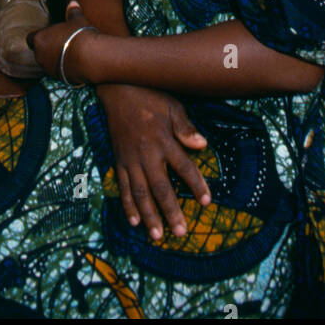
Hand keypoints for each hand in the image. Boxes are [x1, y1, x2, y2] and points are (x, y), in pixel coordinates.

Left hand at [27, 0, 95, 81]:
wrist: (90, 57)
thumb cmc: (80, 35)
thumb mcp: (77, 20)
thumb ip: (72, 12)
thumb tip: (73, 3)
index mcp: (39, 39)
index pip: (31, 38)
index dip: (40, 36)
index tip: (49, 35)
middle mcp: (39, 55)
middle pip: (39, 51)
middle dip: (47, 48)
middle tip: (60, 42)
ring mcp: (48, 68)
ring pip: (47, 63)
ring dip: (54, 59)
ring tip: (69, 53)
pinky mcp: (58, 78)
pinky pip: (57, 72)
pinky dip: (62, 68)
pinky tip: (74, 63)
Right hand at [98, 85, 210, 242]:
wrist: (117, 89)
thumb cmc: (149, 97)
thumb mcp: (172, 106)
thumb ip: (185, 127)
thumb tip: (203, 145)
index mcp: (163, 140)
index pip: (184, 167)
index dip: (196, 185)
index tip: (207, 202)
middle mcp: (147, 153)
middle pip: (161, 187)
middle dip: (171, 211)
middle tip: (180, 232)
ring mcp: (130, 159)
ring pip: (140, 193)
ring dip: (149, 215)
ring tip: (157, 235)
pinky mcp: (118, 161)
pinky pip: (123, 187)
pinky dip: (127, 205)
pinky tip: (134, 222)